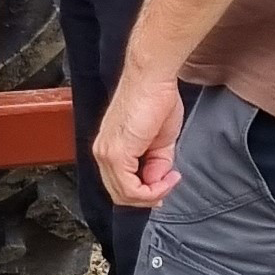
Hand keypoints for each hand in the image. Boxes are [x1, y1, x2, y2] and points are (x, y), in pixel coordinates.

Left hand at [94, 68, 184, 206]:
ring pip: (124, 195)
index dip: (147, 193)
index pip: (121, 186)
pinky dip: (152, 190)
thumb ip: (157, 165)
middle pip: (121, 194)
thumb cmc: (156, 99)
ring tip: (171, 178)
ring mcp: (107, 153)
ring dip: (153, 193)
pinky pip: (129, 188)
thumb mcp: (161, 142)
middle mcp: (103, 152)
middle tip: (170, 183)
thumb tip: (155, 182)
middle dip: (151, 195)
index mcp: (111, 148)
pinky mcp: (116, 153)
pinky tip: (167, 178)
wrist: (153, 79)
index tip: (167, 183)